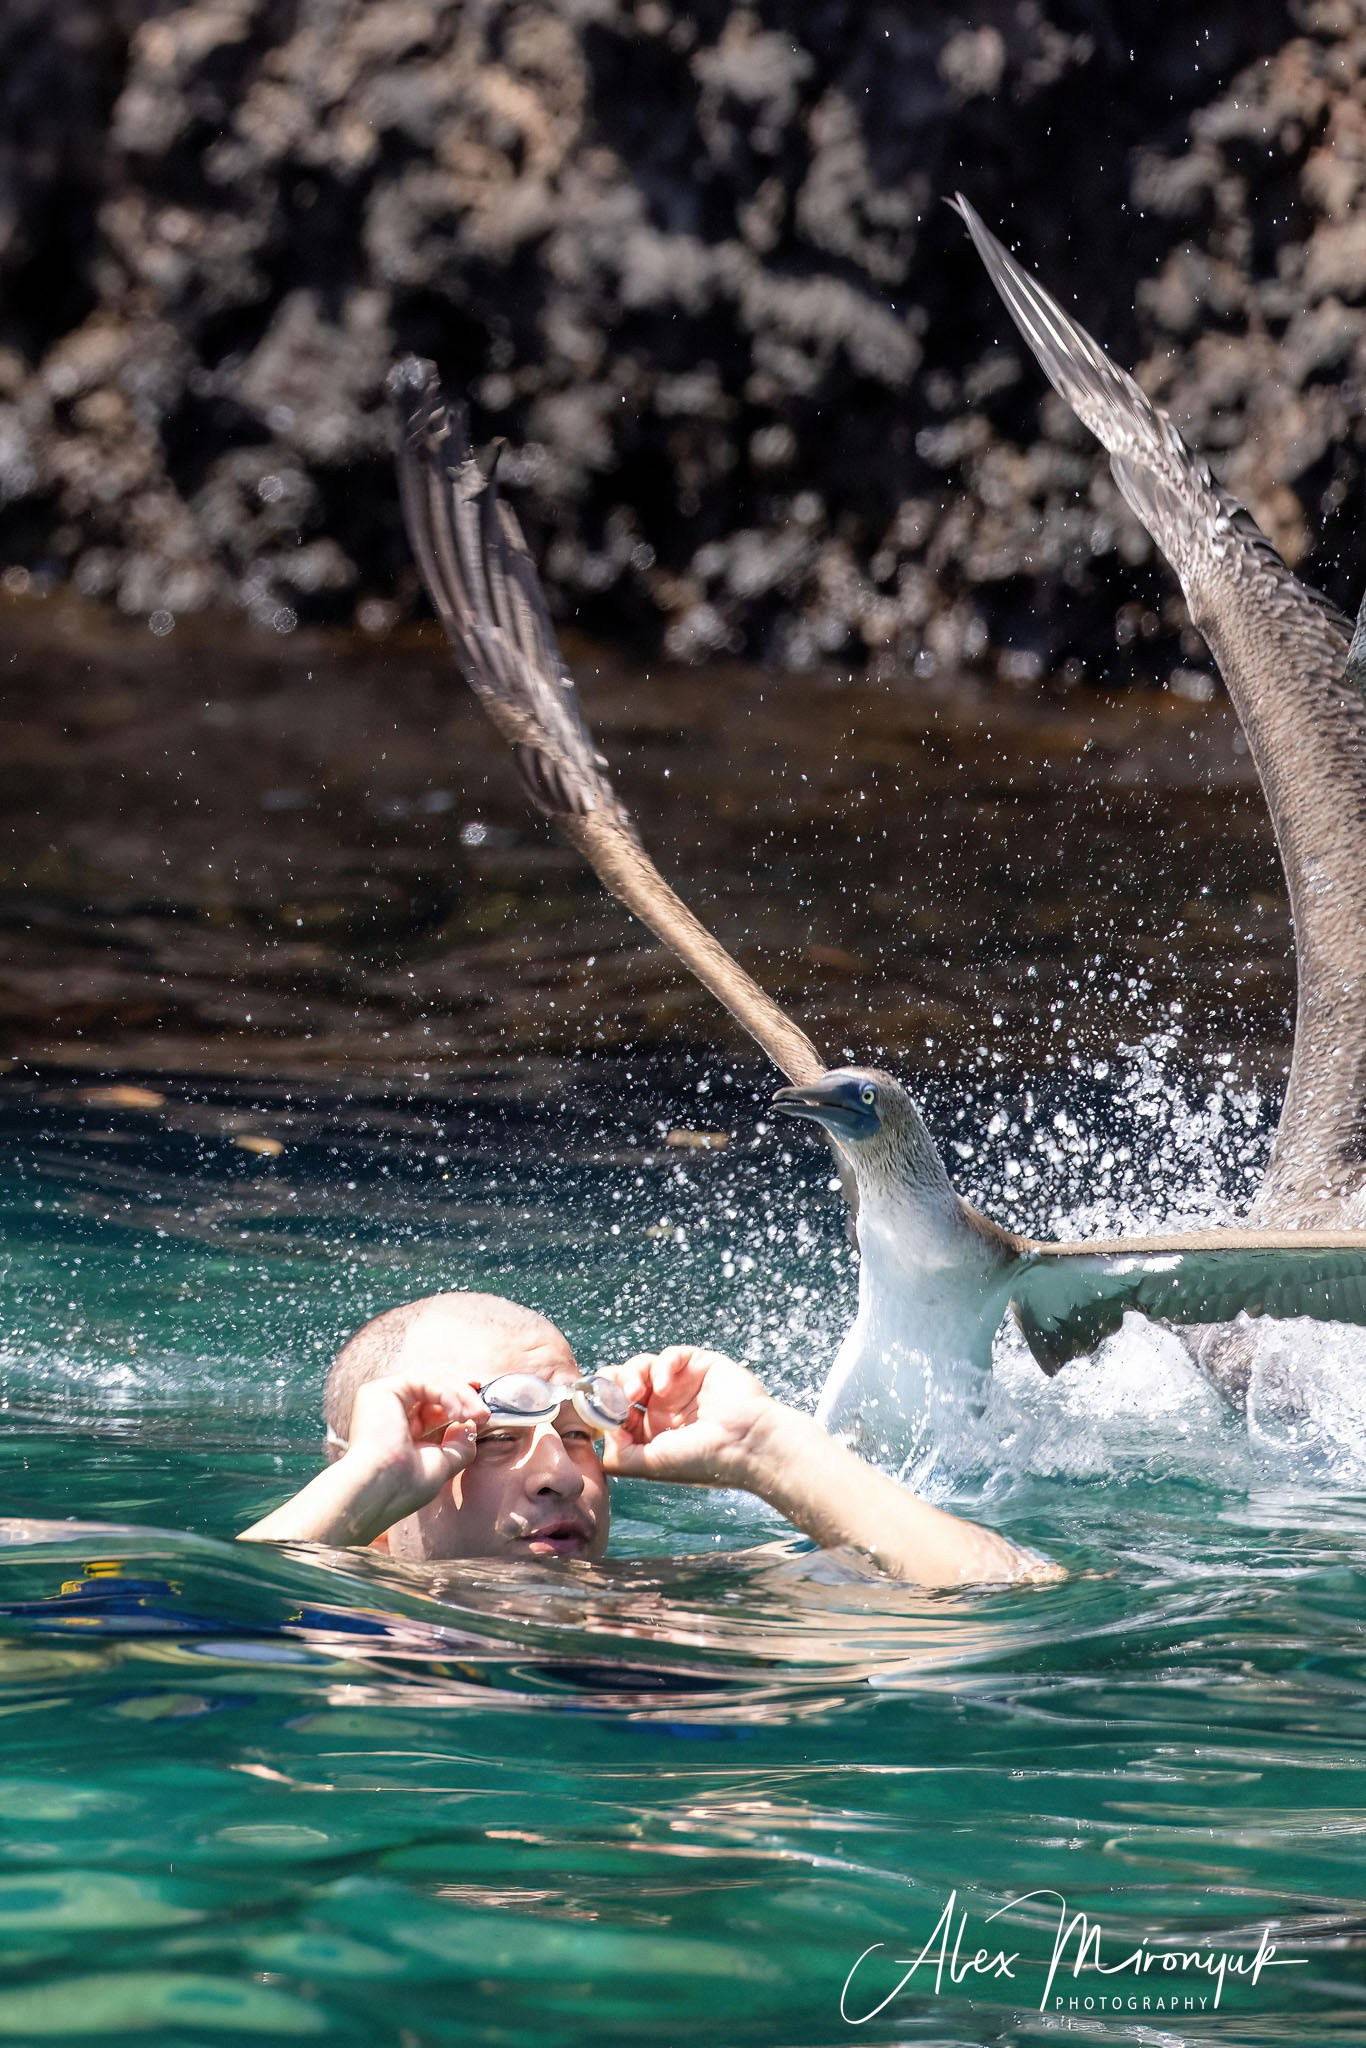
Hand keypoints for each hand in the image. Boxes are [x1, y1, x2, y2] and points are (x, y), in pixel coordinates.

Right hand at [340, 1373, 490, 1527]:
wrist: (381, 1491)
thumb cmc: (405, 1487)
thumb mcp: (442, 1464)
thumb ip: (458, 1444)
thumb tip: (471, 1426)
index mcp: (401, 1426)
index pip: (434, 1401)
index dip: (461, 1400)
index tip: (484, 1411)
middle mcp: (390, 1408)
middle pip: (436, 1384)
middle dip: (465, 1394)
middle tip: (485, 1411)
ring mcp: (385, 1398)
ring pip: (433, 1379)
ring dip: (462, 1394)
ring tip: (478, 1415)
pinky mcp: (381, 1390)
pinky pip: (425, 1381)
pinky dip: (447, 1394)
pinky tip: (458, 1414)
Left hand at [599, 1346, 772, 1487]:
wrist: (746, 1444)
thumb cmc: (702, 1460)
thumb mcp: (652, 1465)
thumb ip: (619, 1456)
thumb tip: (602, 1432)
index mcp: (651, 1431)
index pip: (616, 1410)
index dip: (602, 1407)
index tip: (596, 1409)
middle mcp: (663, 1407)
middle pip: (623, 1383)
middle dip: (611, 1385)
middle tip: (612, 1394)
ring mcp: (681, 1384)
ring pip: (641, 1366)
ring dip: (631, 1375)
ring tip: (637, 1392)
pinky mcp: (698, 1365)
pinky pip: (671, 1355)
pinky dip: (662, 1365)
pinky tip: (665, 1384)